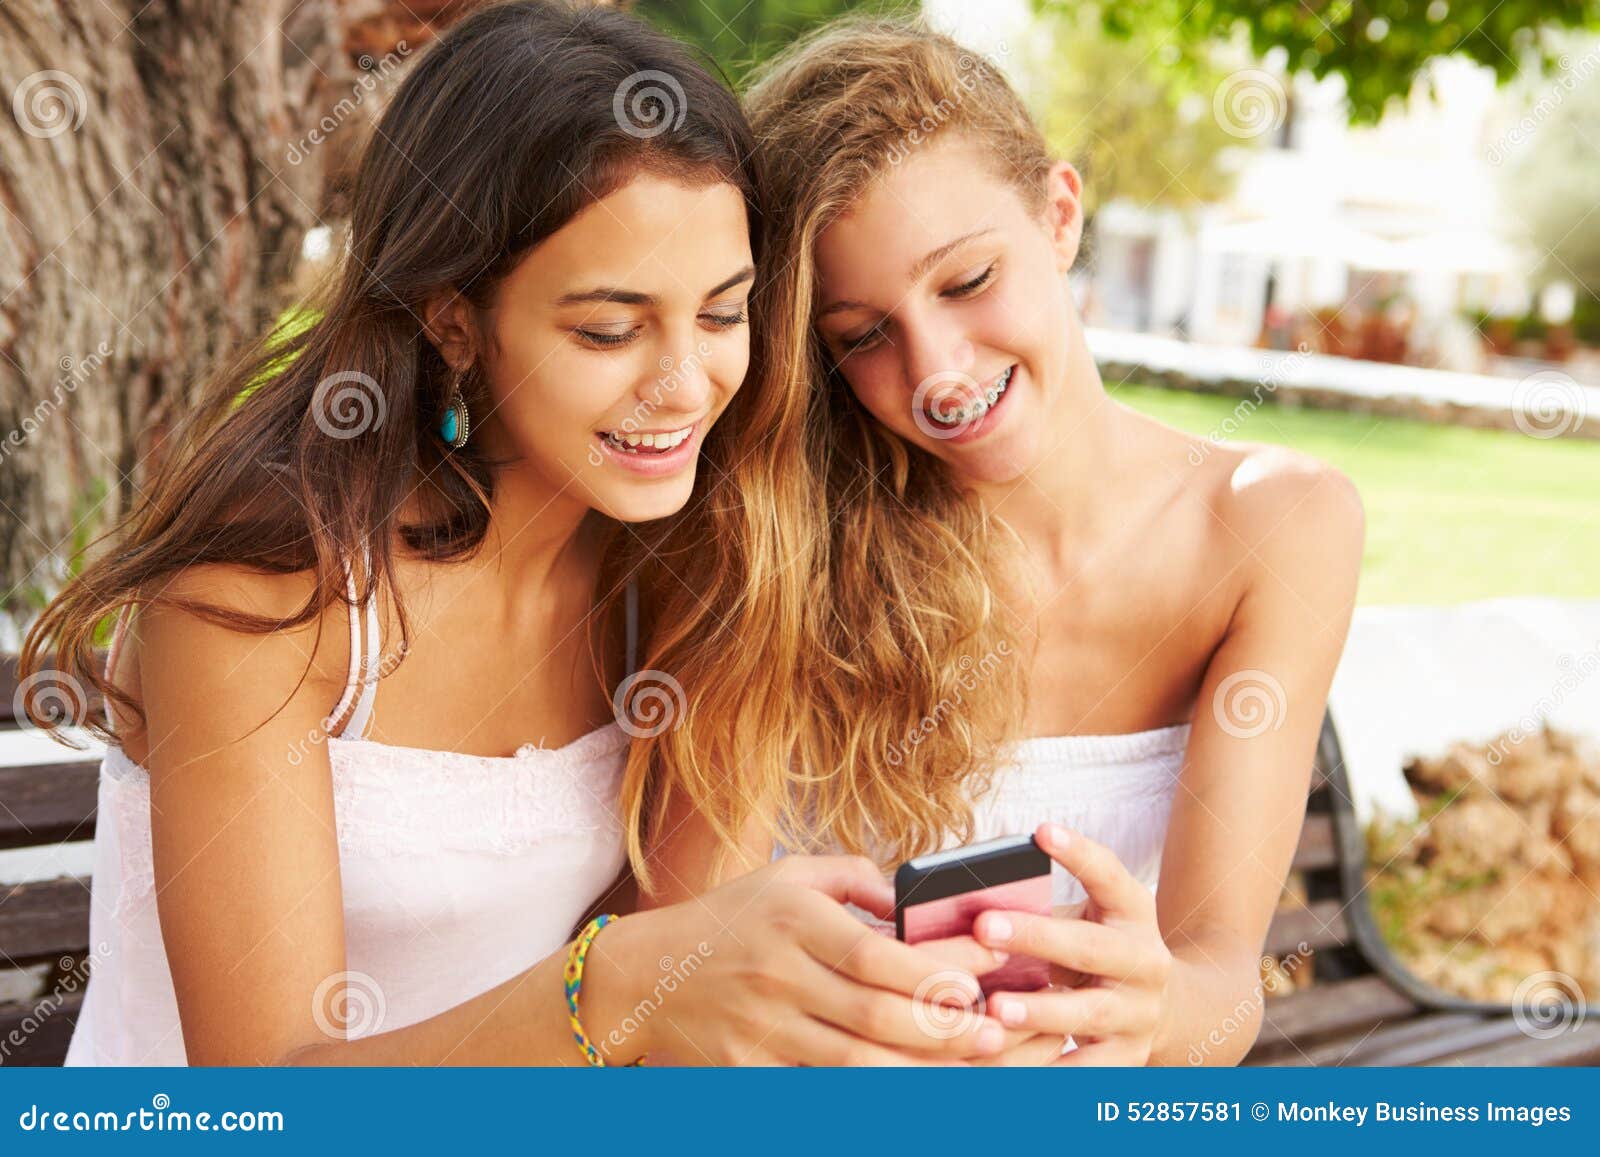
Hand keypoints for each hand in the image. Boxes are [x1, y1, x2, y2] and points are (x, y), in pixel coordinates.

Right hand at [594, 854, 1010, 1065]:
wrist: (646, 975)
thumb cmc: (729, 918)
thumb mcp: (785, 875)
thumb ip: (852, 875)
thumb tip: (911, 896)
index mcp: (790, 919)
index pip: (873, 954)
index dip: (932, 972)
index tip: (979, 979)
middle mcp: (776, 975)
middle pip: (873, 1015)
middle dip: (943, 1029)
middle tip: (994, 1031)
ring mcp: (761, 1028)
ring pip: (854, 1063)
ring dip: (919, 1069)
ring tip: (970, 1065)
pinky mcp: (750, 1070)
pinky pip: (820, 1087)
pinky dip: (869, 1092)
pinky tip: (909, 1087)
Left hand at [973, 823, 1171, 1065]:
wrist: (1167, 1011)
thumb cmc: (1099, 951)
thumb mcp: (1087, 921)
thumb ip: (1040, 911)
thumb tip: (958, 902)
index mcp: (1131, 913)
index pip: (1109, 875)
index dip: (1078, 853)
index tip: (1041, 831)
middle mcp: (1144, 961)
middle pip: (1092, 948)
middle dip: (1037, 937)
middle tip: (985, 927)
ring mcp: (1139, 1014)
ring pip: (1090, 1014)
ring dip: (1041, 1011)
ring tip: (996, 1010)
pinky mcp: (1127, 1059)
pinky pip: (1084, 1069)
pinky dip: (1047, 1071)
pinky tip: (1006, 1066)